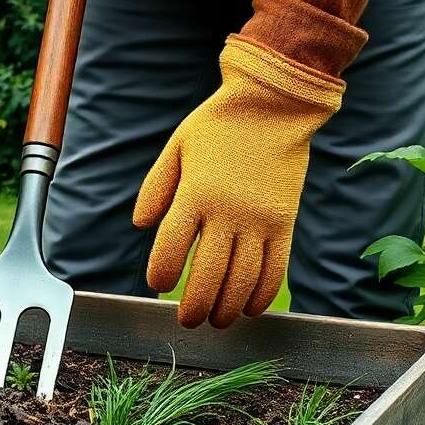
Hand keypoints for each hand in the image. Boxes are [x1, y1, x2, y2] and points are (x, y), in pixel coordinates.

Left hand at [133, 37, 343, 327]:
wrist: (275, 104)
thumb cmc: (220, 125)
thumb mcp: (177, 147)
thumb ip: (156, 188)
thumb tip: (140, 225)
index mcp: (194, 194)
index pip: (171, 249)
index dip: (161, 274)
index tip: (158, 284)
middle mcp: (227, 212)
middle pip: (207, 275)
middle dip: (193, 306)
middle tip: (186, 320)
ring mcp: (259, 220)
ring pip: (242, 280)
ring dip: (226, 308)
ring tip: (215, 320)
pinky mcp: (285, 223)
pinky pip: (275, 269)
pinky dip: (262, 296)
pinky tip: (249, 308)